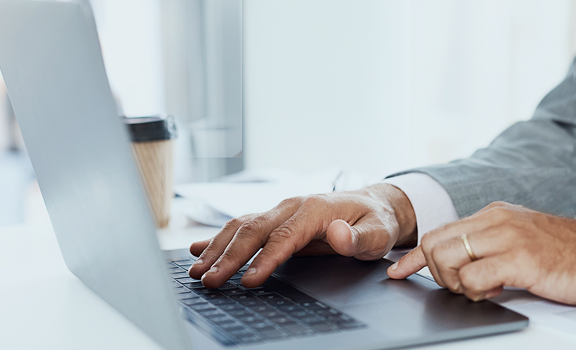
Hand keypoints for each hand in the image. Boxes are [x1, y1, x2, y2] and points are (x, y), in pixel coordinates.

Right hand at [188, 184, 417, 287]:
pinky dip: (217, 239)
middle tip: (210, 280)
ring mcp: (278, 211)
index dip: (265, 259)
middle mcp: (290, 207)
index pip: (283, 237)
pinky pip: (240, 227)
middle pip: (252, 231)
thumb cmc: (375, 222)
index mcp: (313, 209)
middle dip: (228, 257)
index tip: (249, 280)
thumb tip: (338, 234)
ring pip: (240, 227)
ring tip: (197, 271)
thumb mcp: (378, 233)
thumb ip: (359, 237)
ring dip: (216, 249)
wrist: (372, 206)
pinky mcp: (272, 219)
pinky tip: (196, 250)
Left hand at [387, 202, 575, 303]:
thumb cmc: (574, 255)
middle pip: (435, 244)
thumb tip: (458, 267)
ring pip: (447, 259)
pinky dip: (476, 292)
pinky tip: (497, 292)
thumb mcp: (524, 242)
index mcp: (495, 215)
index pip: (440, 232)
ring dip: (455, 283)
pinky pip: (474, 278)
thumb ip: (492, 247)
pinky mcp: (523, 259)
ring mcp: (510, 237)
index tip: (396, 272)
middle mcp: (498, 220)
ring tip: (481, 290)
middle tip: (461, 287)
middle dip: (435, 273)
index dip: (413, 257)